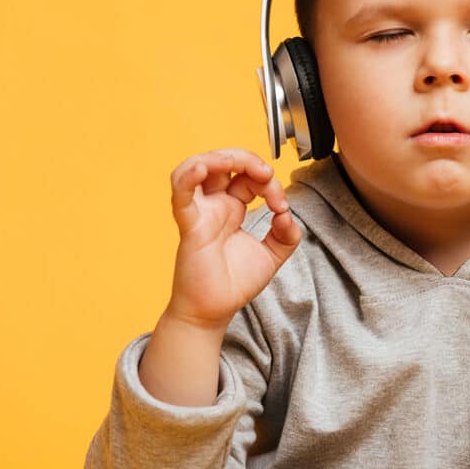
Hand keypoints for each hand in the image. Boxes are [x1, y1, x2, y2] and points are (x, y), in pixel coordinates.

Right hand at [166, 148, 301, 329]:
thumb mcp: (273, 254)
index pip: (249, 178)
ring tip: (240, 163)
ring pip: (197, 168)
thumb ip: (287, 234)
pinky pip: (181, 195)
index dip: (269, 182)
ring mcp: (200, 213)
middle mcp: (215, 205)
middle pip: (224, 163)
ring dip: (220, 157)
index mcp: (233, 207)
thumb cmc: (234, 283)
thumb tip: (288, 215)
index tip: (281, 207)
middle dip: (248, 160)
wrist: (214, 312)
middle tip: (267, 174)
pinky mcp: (190, 226)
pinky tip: (202, 167)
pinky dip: (188, 176)